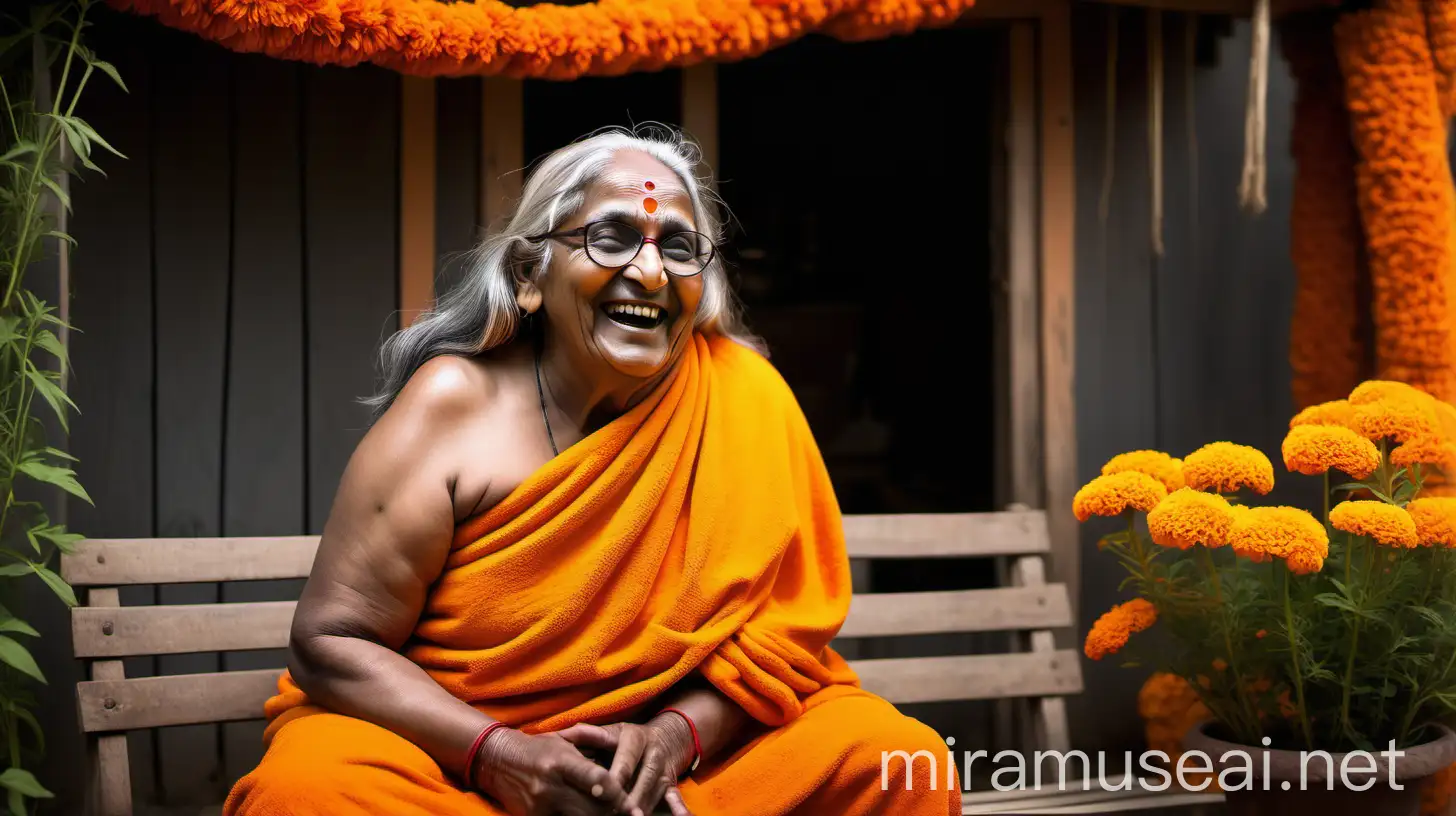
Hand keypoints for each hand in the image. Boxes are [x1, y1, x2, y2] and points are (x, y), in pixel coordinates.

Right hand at [474, 727, 629, 815]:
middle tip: (632, 815)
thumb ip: (593, 747)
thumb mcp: (565, 740)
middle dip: (613, 813)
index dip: (618, 795)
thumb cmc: (539, 748)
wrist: (498, 760)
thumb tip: (621, 755)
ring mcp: (541, 805)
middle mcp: (551, 785)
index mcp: (562, 762)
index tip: (633, 806)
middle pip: (592, 808)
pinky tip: (589, 815)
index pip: (598, 780)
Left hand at [556, 718, 694, 815]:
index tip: (597, 790)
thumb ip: (592, 735)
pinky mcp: (672, 783)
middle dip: (628, 797)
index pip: (624, 760)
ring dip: (643, 808)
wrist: (667, 737)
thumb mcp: (613, 731)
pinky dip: (679, 808)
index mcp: (635, 738)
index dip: (612, 777)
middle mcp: (653, 753)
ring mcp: (663, 770)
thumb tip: (567, 734)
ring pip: (654, 792)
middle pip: (641, 779)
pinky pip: (676, 796)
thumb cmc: (628, 739)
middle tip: (613, 813)